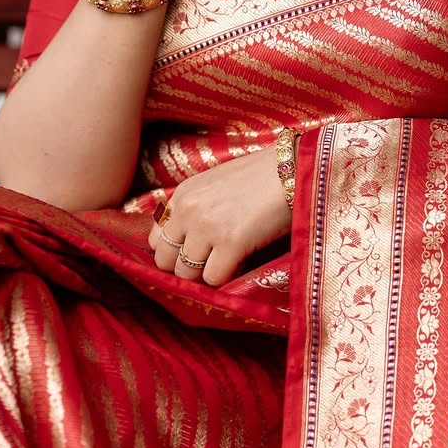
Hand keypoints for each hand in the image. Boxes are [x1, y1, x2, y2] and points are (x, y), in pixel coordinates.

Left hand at [147, 148, 291, 286]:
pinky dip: (226, 277)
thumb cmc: (259, 176)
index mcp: (182, 194)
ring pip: (187, 273)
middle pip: (165, 261)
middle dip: (185, 268)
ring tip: (227, 262)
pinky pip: (213, 278)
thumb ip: (195, 207)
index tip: (192, 254)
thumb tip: (184, 240)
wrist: (292, 169)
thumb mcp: (215, 184)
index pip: (156, 239)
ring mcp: (207, 227)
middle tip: (209, 264)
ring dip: (206, 274)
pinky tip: (241, 263)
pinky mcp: (231, 242)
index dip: (173, 251)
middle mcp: (188, 210)